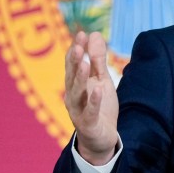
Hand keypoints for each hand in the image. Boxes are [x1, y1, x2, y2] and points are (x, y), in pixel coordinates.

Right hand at [64, 31, 119, 164]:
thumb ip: (98, 60)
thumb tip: (94, 34)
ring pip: (77, 93)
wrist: (101, 139)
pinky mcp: (88, 124)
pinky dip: (93, 100)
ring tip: (84, 62)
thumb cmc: (99, 107)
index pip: (73, 64)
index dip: (77, 49)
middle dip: (74, 61)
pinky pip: (90, 111)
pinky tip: (98, 89)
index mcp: (75, 84)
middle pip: (71, 76)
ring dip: (80, 77)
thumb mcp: (101, 80)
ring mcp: (78, 110)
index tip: (82, 33)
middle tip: (79, 45)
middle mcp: (72, 96)